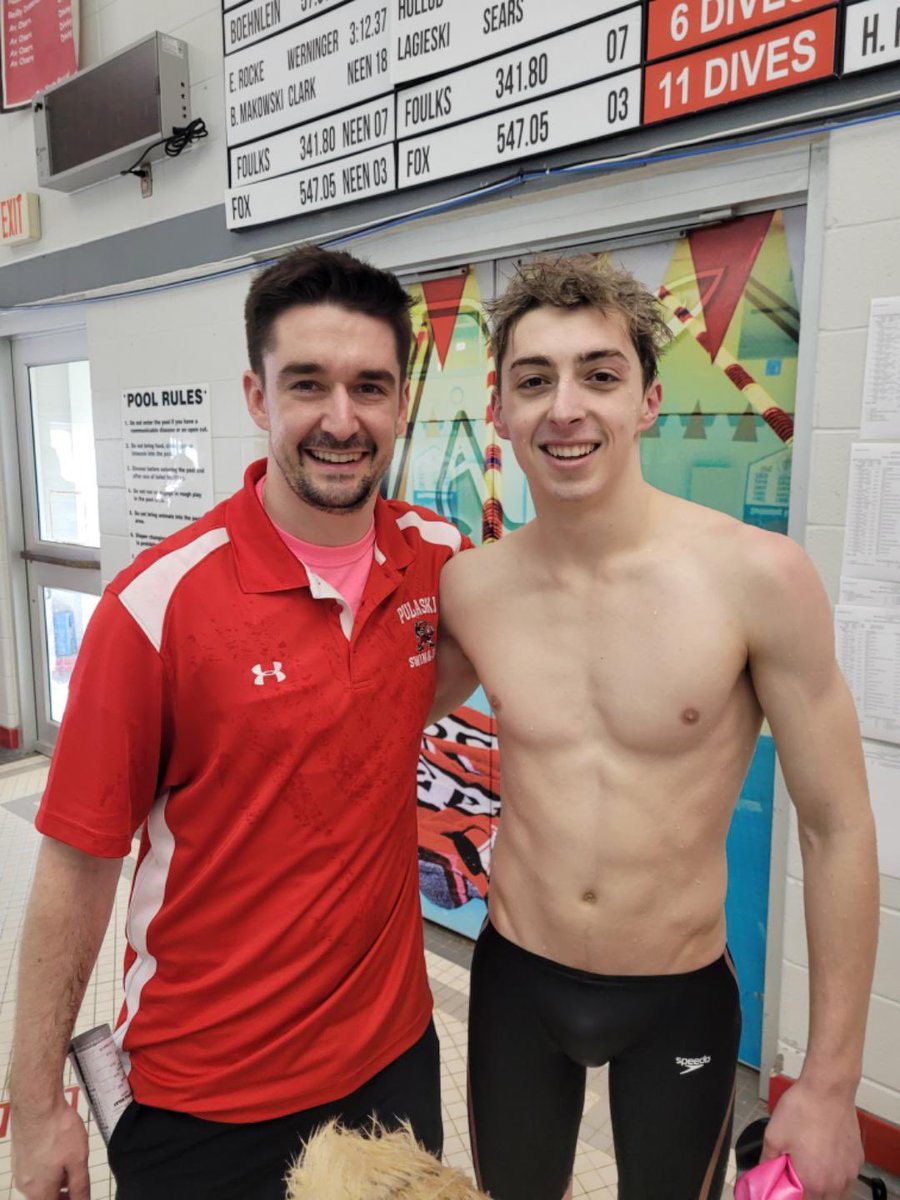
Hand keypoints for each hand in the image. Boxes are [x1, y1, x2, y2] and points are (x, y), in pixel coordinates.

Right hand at [12, 1101, 90, 1199]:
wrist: (37, 1104)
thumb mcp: (78, 1161)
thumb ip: (80, 1186)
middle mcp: (25, 1185)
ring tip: (71, 1161)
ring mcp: (19, 1169)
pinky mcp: (19, 1154)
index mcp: (39, 1192)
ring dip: (56, 1178)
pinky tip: (58, 1150)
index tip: (79, 1194)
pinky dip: (47, 1165)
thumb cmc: (57, 1129)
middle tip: (78, 1181)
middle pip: (46, 1197)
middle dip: (63, 1192)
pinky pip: (34, 1168)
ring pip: (40, 1183)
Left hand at [763, 1081, 862, 1199]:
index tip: (786, 1183)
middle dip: (808, 1191)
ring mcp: (849, 1171)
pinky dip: (836, 1172)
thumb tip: (764, 1170)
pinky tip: (824, 1155)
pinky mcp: (857, 1159)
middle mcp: (835, 1182)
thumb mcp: (773, 1135)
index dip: (792, 1194)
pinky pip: (846, 1176)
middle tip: (796, 1174)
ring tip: (810, 1165)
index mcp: (814, 1181)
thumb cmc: (803, 1109)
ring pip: (837, 1191)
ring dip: (824, 1185)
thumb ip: (767, 1160)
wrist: (827, 1089)